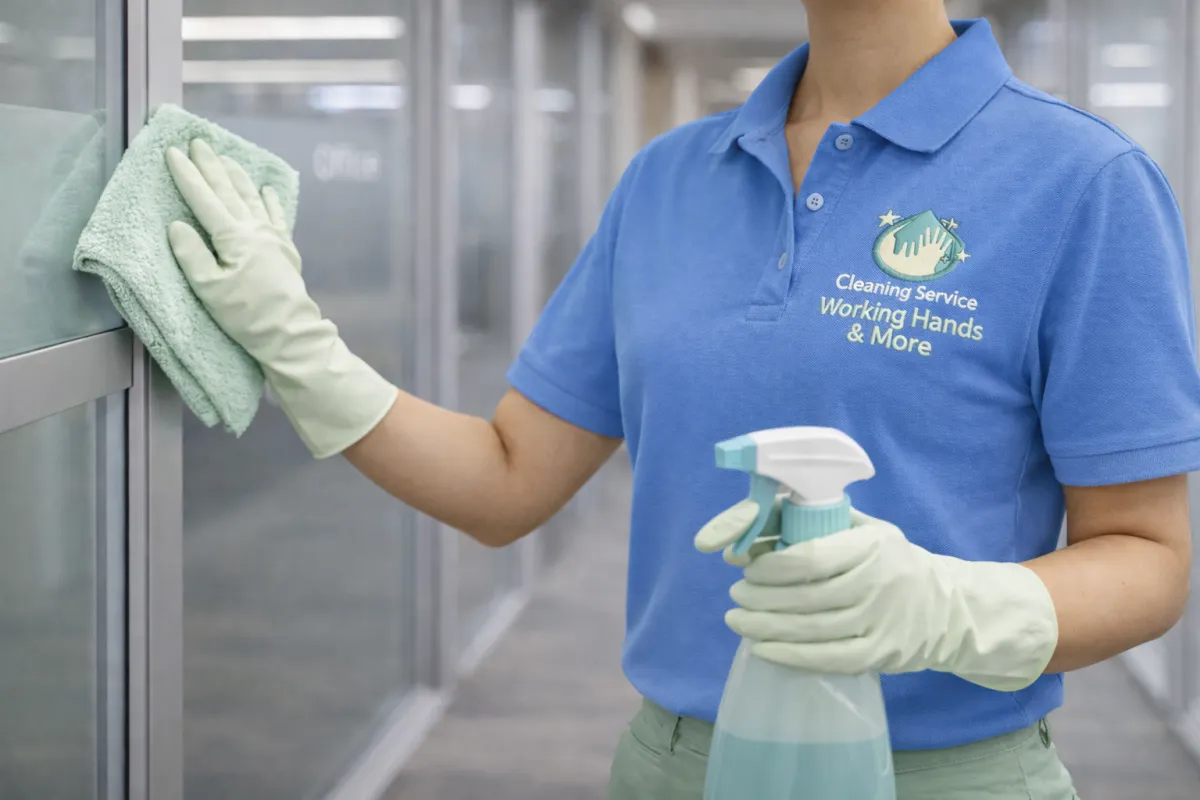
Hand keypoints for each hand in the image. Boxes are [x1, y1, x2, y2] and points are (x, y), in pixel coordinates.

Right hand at [166, 139, 396, 457]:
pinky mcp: (285, 250)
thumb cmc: (247, 315)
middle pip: (228, 190)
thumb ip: (191, 254)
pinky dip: (268, 200)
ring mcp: (274, 238)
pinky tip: (266, 190)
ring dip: (237, 176)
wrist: (291, 333)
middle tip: (198, 142)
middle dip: (211, 165)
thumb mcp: (209, 289)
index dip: (187, 175)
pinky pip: (275, 216)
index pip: (204, 199)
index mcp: (233, 237)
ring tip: (227, 158)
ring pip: (252, 198)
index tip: (172, 152)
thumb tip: (177, 226)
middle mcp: (255, 230)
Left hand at [696, 505, 1058, 691]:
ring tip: (737, 620)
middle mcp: (876, 585)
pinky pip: (827, 660)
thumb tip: (757, 523)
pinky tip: (762, 650)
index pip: (811, 558)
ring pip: (811, 630)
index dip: (771, 566)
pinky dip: (789, 657)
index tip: (746, 566)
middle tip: (734, 594)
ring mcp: (880, 624)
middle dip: (759, 597)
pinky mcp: (880, 656)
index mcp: (870, 547)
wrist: (947, 608)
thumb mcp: (866, 529)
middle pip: (805, 596)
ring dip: (765, 627)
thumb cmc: (892, 561)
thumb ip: (819, 521)